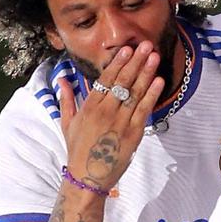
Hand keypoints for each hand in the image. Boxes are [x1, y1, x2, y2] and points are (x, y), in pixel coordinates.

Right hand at [56, 43, 165, 193]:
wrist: (88, 177)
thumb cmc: (78, 150)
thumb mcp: (68, 123)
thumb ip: (67, 99)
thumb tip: (61, 79)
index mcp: (89, 106)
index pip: (106, 79)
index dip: (118, 63)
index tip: (126, 49)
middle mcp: (105, 111)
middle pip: (123, 81)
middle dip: (135, 61)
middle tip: (144, 44)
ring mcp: (120, 122)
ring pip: (135, 92)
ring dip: (146, 72)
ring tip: (154, 56)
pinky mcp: (133, 133)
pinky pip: (144, 109)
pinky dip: (152, 94)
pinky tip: (159, 80)